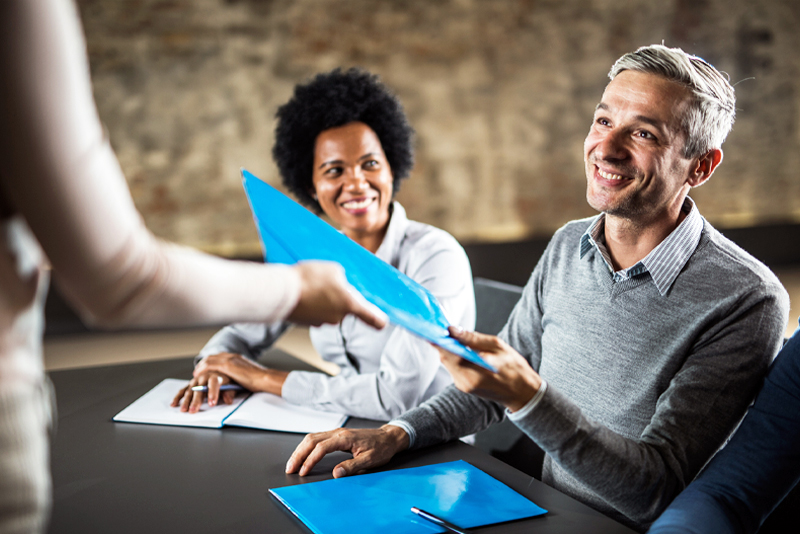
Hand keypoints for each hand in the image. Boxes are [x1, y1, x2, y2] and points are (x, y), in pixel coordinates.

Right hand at [170, 369, 236, 412]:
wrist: (220, 370)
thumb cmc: (227, 380)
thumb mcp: (232, 384)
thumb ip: (230, 392)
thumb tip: (228, 400)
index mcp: (216, 375)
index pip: (214, 383)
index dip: (213, 393)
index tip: (212, 403)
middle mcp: (204, 377)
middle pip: (199, 389)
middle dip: (196, 400)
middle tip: (193, 410)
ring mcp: (196, 381)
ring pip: (190, 390)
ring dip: (186, 401)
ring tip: (184, 410)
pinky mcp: (190, 384)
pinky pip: (182, 390)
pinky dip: (177, 397)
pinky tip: (174, 404)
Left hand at [194, 352, 287, 396]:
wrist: (264, 378)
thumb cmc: (259, 380)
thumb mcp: (247, 375)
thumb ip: (240, 375)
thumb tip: (238, 380)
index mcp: (237, 357)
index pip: (220, 357)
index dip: (211, 361)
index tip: (205, 367)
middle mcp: (232, 356)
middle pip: (212, 357)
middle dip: (203, 363)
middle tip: (197, 370)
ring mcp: (229, 359)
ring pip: (209, 360)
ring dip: (200, 367)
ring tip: (195, 374)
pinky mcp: (227, 365)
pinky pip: (209, 365)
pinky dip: (202, 370)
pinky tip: (197, 375)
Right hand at [285, 425, 409, 477]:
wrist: (388, 438)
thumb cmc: (381, 448)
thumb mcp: (369, 460)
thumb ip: (352, 466)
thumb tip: (336, 473)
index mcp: (345, 438)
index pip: (321, 448)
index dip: (310, 460)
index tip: (303, 472)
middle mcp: (338, 433)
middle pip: (311, 440)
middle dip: (299, 454)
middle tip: (290, 468)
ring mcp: (336, 432)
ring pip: (312, 438)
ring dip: (300, 450)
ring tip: (293, 463)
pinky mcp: (337, 435)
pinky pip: (317, 438)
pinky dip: (307, 447)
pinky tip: (303, 454)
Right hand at [289, 262, 386, 328]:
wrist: (280, 291)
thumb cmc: (309, 279)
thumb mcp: (333, 269)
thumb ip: (343, 278)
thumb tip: (341, 282)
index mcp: (350, 305)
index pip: (374, 319)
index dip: (379, 320)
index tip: (382, 321)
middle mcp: (337, 318)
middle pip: (346, 308)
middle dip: (339, 297)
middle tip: (329, 283)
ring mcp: (321, 322)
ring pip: (328, 309)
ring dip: (323, 299)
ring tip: (311, 285)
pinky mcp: (306, 323)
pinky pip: (314, 311)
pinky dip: (310, 303)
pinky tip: (302, 291)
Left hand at [437, 327, 541, 411]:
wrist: (523, 393)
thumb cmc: (515, 368)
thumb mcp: (498, 347)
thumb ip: (473, 338)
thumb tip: (453, 329)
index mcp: (473, 373)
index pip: (447, 353)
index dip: (438, 338)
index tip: (432, 325)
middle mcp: (464, 382)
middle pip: (444, 358)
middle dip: (443, 341)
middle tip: (442, 325)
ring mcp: (463, 385)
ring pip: (448, 362)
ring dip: (448, 348)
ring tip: (451, 333)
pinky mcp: (464, 385)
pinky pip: (454, 367)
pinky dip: (454, 356)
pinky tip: (459, 346)